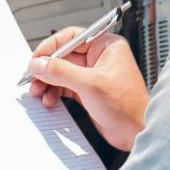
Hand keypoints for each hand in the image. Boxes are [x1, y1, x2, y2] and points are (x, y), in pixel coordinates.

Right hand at [27, 26, 148, 150]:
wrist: (137, 133)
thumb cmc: (127, 106)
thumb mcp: (90, 84)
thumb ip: (61, 71)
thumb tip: (38, 64)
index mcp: (106, 46)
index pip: (72, 37)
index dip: (52, 46)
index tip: (37, 58)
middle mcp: (99, 58)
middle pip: (63, 56)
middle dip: (47, 68)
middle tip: (33, 78)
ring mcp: (93, 75)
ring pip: (61, 72)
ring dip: (48, 82)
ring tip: (39, 92)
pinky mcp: (88, 91)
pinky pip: (65, 87)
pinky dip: (54, 92)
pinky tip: (49, 100)